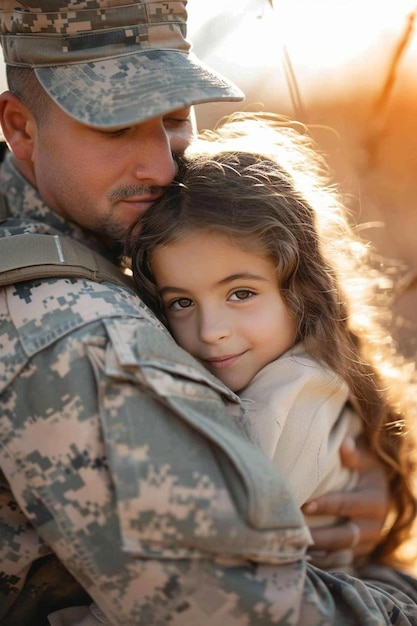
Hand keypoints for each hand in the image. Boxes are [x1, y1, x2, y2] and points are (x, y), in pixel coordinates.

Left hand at [301, 435, 389, 559]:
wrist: (379, 488)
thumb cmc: (364, 467)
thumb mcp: (365, 458)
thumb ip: (354, 453)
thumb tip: (344, 445)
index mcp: (375, 501)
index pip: (346, 505)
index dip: (325, 506)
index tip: (304, 506)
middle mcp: (374, 526)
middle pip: (344, 537)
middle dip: (318, 537)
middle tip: (293, 534)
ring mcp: (368, 543)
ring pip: (341, 553)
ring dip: (318, 553)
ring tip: (293, 549)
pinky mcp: (360, 554)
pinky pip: (340, 562)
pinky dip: (323, 563)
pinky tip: (302, 560)